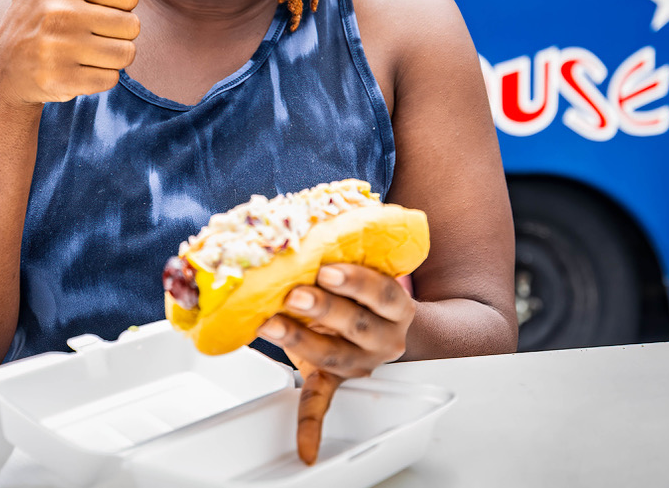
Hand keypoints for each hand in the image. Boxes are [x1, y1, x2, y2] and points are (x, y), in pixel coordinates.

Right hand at [0, 0, 139, 103]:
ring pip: (125, 54)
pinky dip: (98, 78)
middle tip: (88, 32)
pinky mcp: (59, 80)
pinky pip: (109, 79)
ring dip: (110, 56)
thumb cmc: (35, 12)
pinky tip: (74, 69)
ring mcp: (58, 49)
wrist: (4, 68)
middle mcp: (58, 12)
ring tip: (82, 50)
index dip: (117, 4)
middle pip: (132, 27)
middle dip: (116, 32)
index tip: (92, 6)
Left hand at [257, 263, 415, 464]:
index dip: (356, 281)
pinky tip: (305, 447)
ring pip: (334, 355)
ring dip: (301, 339)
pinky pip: (324, 402)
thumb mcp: (368, 267)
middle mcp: (383, 338)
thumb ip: (347, 250)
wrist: (393, 325)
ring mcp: (360, 362)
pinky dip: (311, 425)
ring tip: (272, 324)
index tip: (327, 268)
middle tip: (295, 294)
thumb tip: (303, 220)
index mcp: (395, 308)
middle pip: (355, 325)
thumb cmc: (367, 289)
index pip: (383, 293)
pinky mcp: (338, 380)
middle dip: (323, 308)